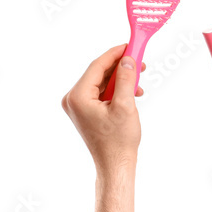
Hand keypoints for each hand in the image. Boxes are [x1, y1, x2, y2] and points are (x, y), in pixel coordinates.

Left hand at [61, 45, 145, 174]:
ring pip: (101, 83)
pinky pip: (100, 93)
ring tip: (139, 80)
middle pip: (98, 74)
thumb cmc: (118, 141)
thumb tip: (127, 60)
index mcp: (77, 97)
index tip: (129, 46)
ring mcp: (77, 106)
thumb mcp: (125, 106)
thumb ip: (125, 79)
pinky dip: (116, 91)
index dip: (114, 54)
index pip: (96, 67)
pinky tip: (132, 93)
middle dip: (120, 68)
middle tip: (138, 60)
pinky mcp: (84, 111)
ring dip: (120, 80)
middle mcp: (72, 99)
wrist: (115, 165)